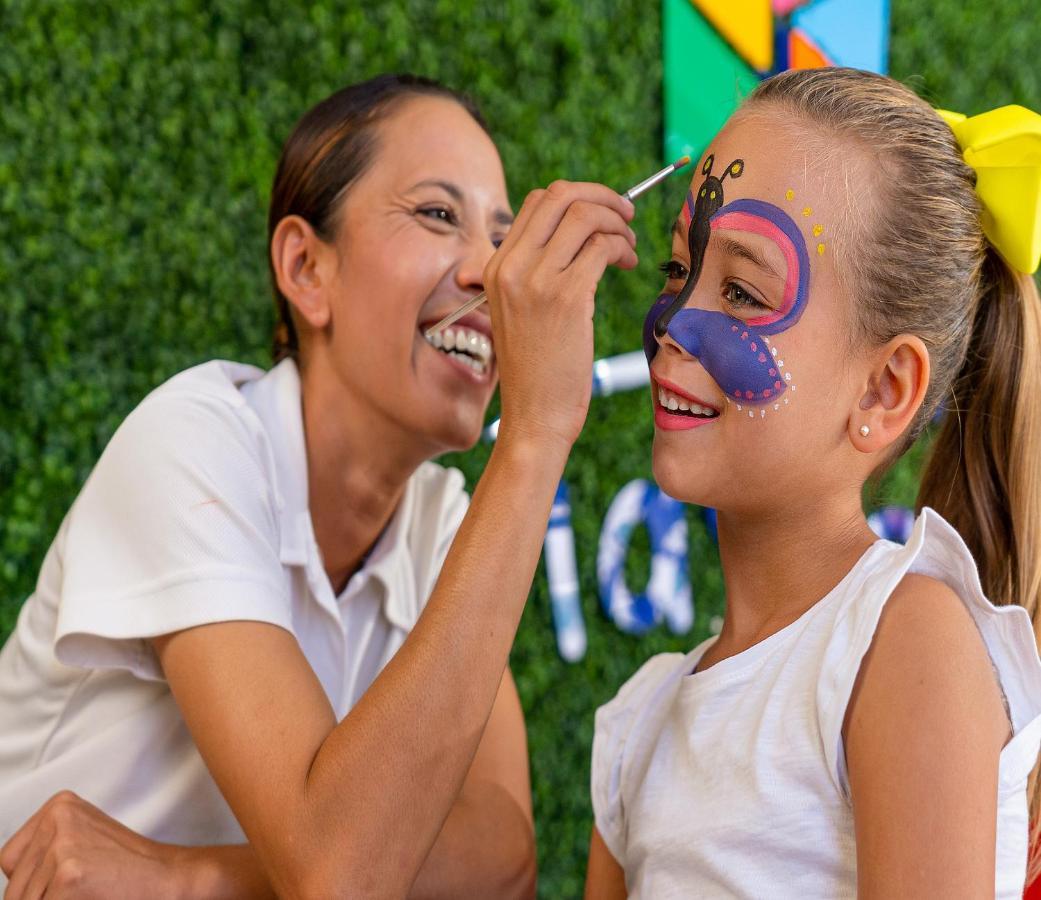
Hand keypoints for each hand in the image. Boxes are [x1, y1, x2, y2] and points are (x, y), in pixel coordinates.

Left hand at [0, 791, 183, 899]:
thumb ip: (44, 852)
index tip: (57, 885)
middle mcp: (57, 818)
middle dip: (40, 898)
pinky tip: (91, 899)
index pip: (9, 860)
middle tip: (80, 892)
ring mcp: (62, 845)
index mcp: (59, 806)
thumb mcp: (82, 842)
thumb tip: (12, 891)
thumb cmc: (127, 868)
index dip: (30, 883)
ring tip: (87, 895)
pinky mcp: (68, 875)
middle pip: (14, 885)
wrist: (168, 877)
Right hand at [484, 180, 637, 452]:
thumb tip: (571, 236)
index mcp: (496, 267)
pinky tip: (628, 263)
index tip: (602, 215)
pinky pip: (602, 247)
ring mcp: (537, 281)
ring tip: (629, 247)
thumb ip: (531, 273)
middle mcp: (511, 267)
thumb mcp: (516, 313)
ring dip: (618, 223)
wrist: (533, 416)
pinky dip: (621, 246)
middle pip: (561, 196)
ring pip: (585, 216)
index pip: (538, 202)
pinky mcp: (567, 298)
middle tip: (626, 216)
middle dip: (603, 197)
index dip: (578, 198)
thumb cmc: (534, 370)